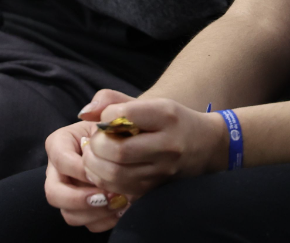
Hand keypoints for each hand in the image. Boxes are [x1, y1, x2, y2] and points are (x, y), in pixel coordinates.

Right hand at [44, 118, 124, 231]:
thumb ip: (104, 101)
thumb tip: (87, 112)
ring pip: (68, 214)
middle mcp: (58, 171)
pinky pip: (87, 224)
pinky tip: (122, 210)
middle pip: (54, 193)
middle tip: (107, 196)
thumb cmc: (121, 126)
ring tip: (119, 203)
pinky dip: (104, 221)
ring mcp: (69, 192)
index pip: (60, 160)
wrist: (134, 142)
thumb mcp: (114, 109)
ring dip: (94, 213)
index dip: (80, 169)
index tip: (101, 170)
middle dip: (79, 199)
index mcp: (59, 144)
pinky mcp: (83, 209)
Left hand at [79, 94, 227, 199]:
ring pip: (117, 175)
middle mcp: (168, 144)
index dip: (104, 119)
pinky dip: (104, 181)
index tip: (104, 121)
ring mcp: (164, 171)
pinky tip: (103, 171)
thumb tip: (83, 113)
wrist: (206, 146)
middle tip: (93, 143)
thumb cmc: (169, 121)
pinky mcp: (157, 189)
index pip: (123, 116)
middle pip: (118, 150)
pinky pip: (123, 190)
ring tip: (94, 157)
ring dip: (95, 166)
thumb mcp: (147, 103)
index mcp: (165, 115)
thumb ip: (112, 101)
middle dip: (95, 147)